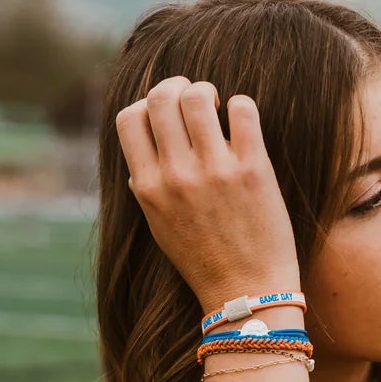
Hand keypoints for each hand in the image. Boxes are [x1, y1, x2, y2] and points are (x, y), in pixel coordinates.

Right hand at [113, 76, 299, 313]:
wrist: (246, 294)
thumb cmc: (203, 262)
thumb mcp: (160, 228)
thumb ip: (147, 190)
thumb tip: (141, 159)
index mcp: (148, 189)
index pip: (129, 118)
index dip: (147, 105)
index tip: (167, 116)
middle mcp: (176, 177)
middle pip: (161, 97)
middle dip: (178, 87)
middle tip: (197, 102)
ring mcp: (214, 172)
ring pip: (197, 96)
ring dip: (208, 92)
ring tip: (219, 109)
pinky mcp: (252, 170)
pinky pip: (243, 109)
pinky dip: (241, 105)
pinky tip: (243, 123)